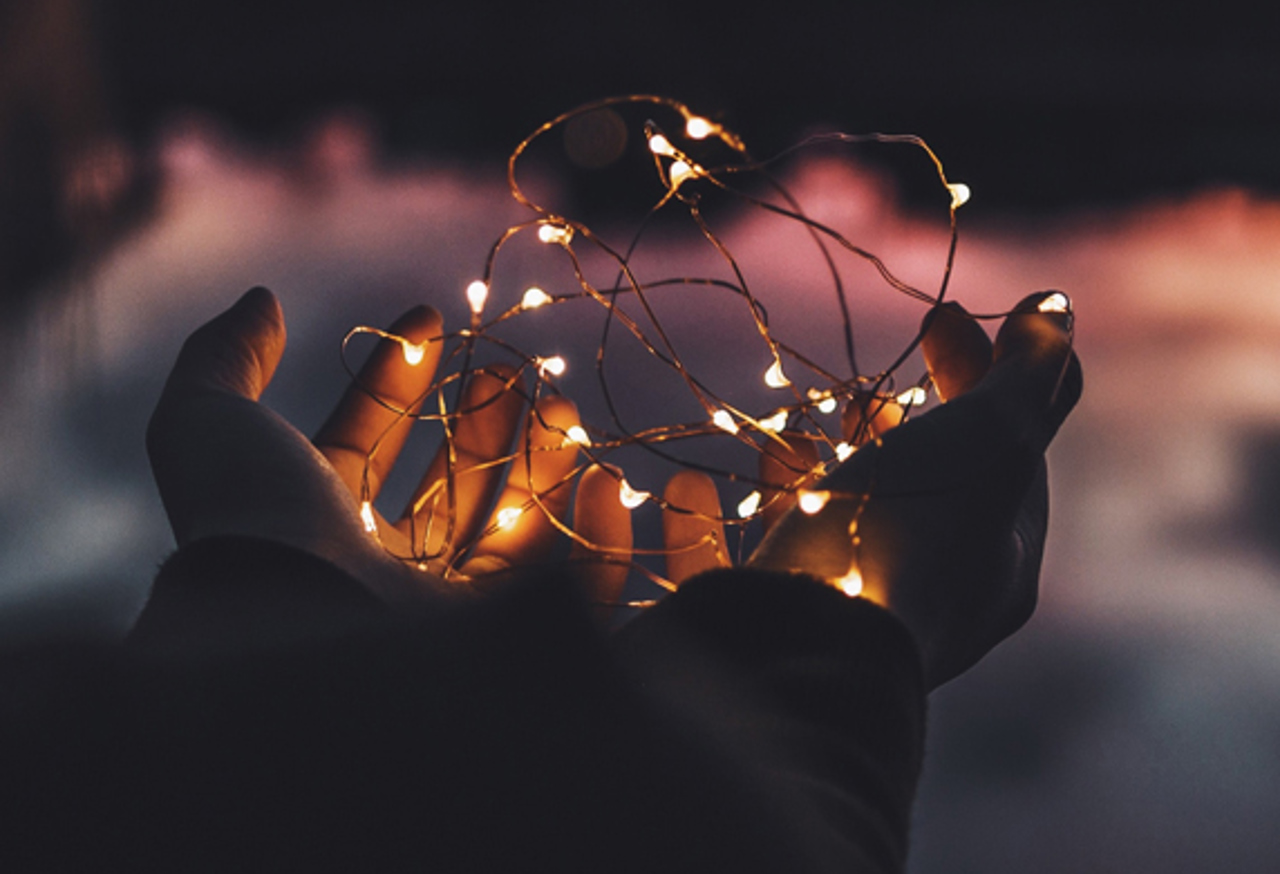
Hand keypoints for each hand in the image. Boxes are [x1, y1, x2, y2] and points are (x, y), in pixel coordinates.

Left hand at [147, 287, 588, 604]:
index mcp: (313, 516)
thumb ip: (225, 357)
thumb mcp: (209, 420)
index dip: (394, 377)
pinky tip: (601, 476)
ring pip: (506, 526)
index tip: (428, 319)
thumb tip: (261, 299)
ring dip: (538, 461)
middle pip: (441, 482)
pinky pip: (566, 586)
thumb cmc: (253, 515)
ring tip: (561, 405)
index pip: (363, 439)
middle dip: (477, 419)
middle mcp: (375, 563)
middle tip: (507, 369)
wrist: (297, 614)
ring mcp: (438, 604)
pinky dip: (594, 532)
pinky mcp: (499, 636)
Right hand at [659, 292, 1081, 688]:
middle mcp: (930, 601)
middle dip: (897, 430)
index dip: (982, 373)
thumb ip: (1029, 376)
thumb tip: (1056, 309)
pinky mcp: (765, 629)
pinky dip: (722, 524)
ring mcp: (847, 617)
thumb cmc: (908, 533)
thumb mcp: (992, 438)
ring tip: (789, 435)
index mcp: (999, 562)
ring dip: (813, 473)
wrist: (807, 639)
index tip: (941, 314)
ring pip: (831, 534)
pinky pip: (744, 570)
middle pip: (919, 496)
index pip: (1006, 451)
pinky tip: (691, 487)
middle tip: (868, 392)